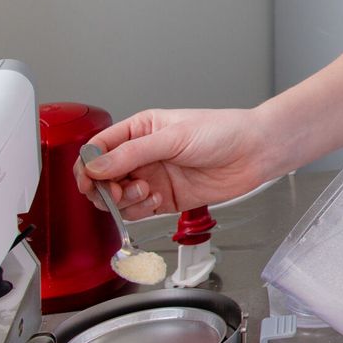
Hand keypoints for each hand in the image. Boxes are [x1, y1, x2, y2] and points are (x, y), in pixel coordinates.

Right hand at [76, 108, 278, 220]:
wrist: (255, 152)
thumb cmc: (223, 131)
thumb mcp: (174, 136)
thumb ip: (132, 153)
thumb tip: (94, 166)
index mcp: (140, 130)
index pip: (98, 148)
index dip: (88, 166)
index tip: (89, 180)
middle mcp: (142, 155)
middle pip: (102, 178)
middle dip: (104, 188)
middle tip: (117, 191)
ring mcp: (152, 178)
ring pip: (117, 198)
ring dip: (123, 201)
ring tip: (144, 192)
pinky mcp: (165, 199)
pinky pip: (137, 212)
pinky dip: (139, 211)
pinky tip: (155, 200)